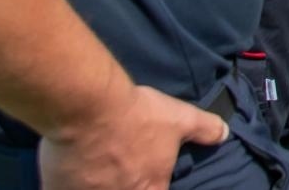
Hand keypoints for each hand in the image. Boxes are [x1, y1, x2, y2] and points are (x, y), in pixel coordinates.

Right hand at [39, 83, 226, 189]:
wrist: (90, 107)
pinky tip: (66, 177)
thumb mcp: (180, 117)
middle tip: (117, 172)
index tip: (146, 179)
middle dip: (120, 185)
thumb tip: (224, 134)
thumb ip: (204, 128)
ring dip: (97, 186)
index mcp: (150, 187)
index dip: (153, 186)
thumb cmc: (137, 114)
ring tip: (96, 172)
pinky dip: (64, 185)